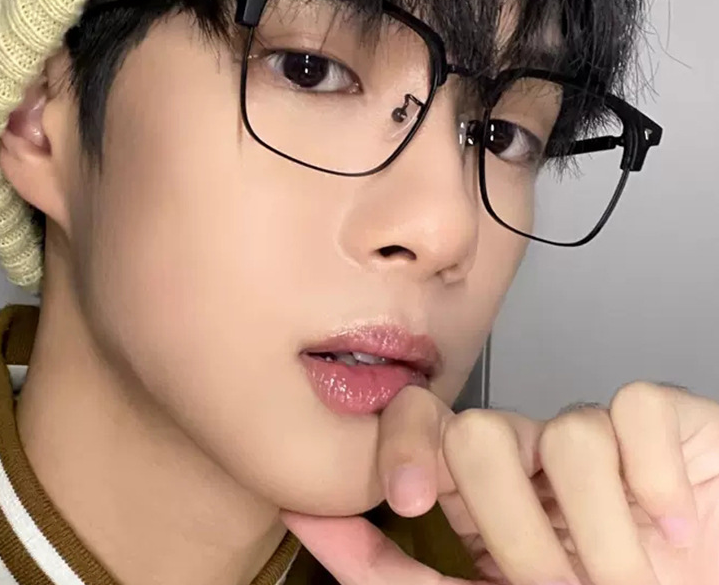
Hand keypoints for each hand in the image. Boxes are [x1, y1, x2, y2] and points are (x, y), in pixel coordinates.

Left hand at [282, 382, 718, 583]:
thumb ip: (392, 570)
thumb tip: (306, 522)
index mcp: (484, 488)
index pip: (420, 421)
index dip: (402, 442)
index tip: (408, 498)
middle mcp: (532, 452)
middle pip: (479, 432)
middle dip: (513, 528)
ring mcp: (596, 431)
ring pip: (562, 433)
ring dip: (597, 535)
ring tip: (627, 577)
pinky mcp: (661, 417)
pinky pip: (635, 412)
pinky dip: (656, 482)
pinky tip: (673, 525)